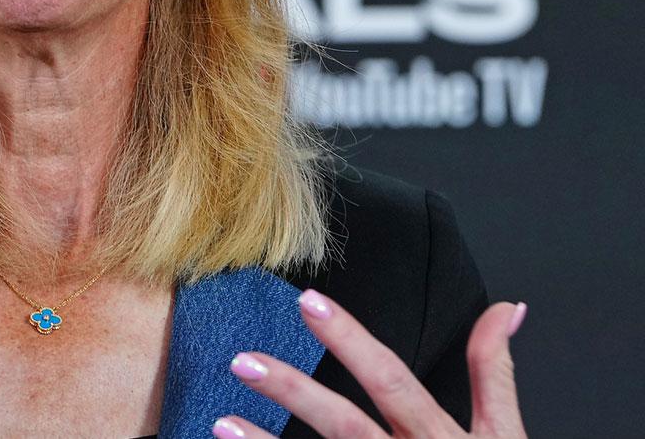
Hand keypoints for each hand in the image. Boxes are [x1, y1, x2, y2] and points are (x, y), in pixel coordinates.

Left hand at [214, 289, 526, 438]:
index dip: (351, 340)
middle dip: (295, 392)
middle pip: (346, 426)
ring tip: (222, 422)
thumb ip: (495, 373)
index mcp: (439, 438)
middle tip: (243, 361)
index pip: (391, 379)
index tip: (309, 302)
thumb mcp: (506, 436)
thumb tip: (504, 310)